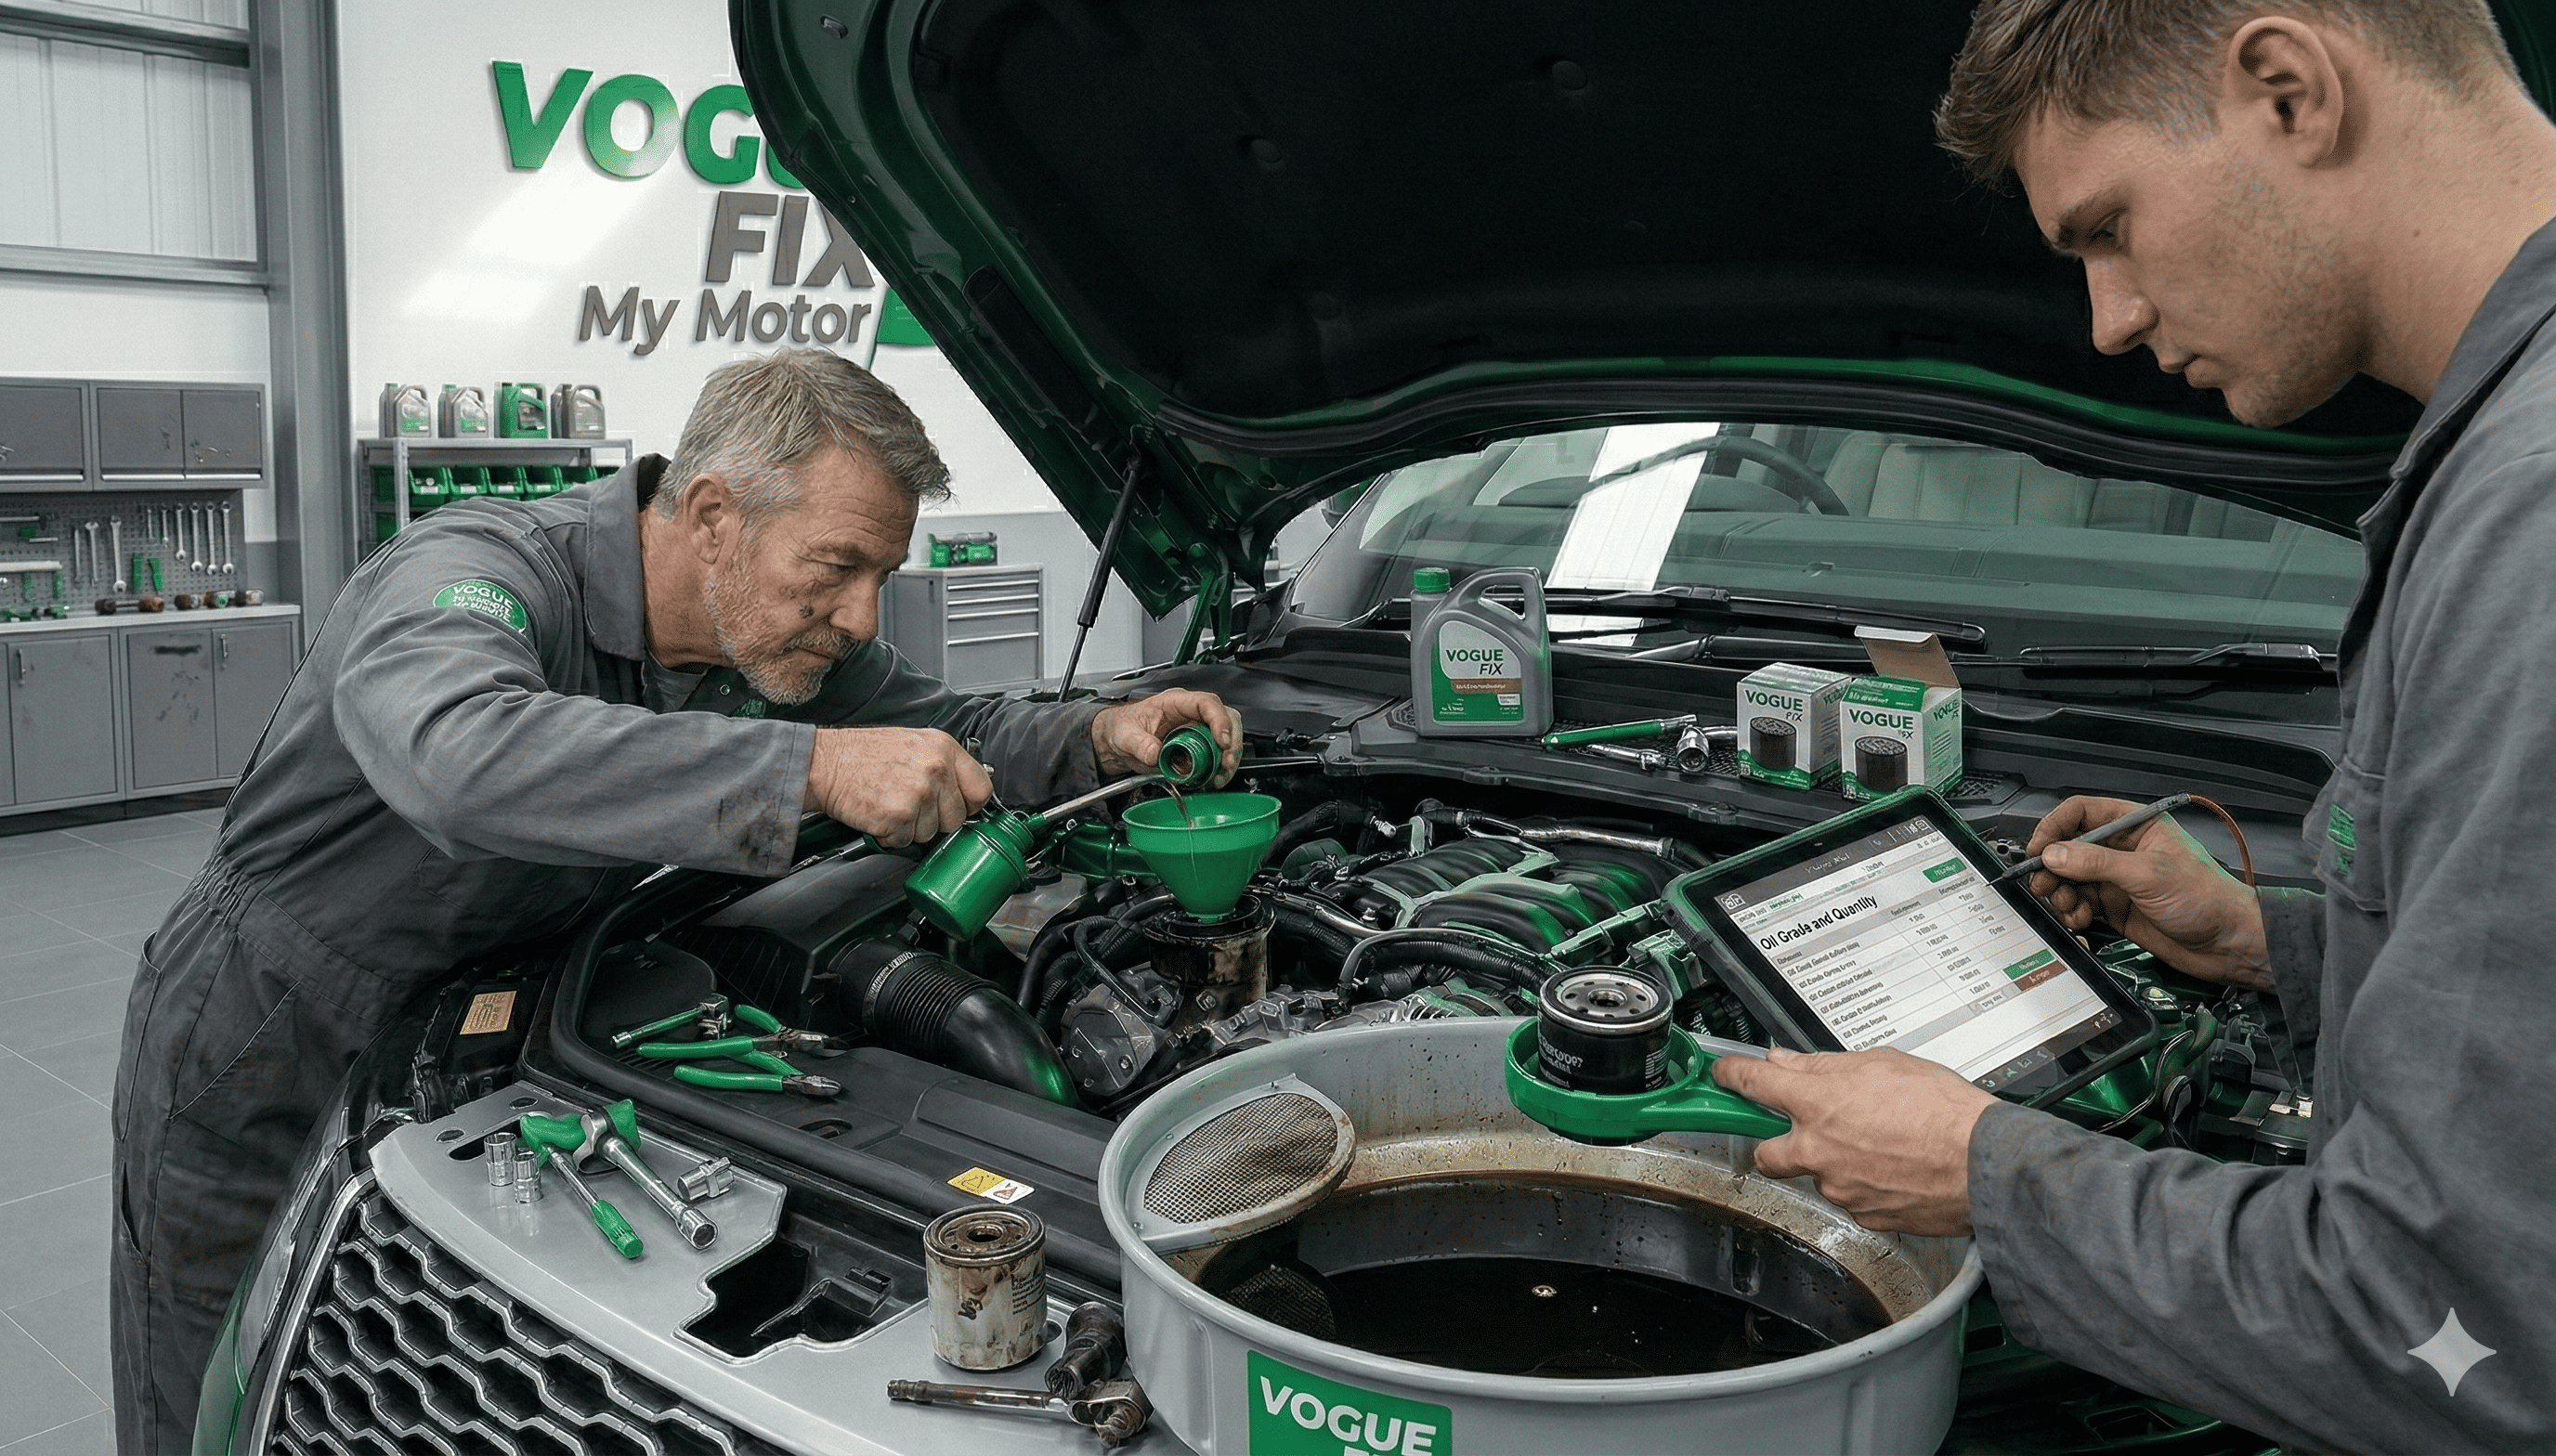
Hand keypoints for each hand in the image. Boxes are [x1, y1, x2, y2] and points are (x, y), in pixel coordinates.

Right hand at [804, 726, 990, 846]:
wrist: (825, 762)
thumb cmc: (863, 753)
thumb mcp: (914, 743)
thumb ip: (945, 764)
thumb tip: (970, 789)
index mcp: (944, 748)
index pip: (982, 789)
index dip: (969, 804)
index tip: (958, 807)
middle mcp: (936, 769)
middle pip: (957, 817)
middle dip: (935, 819)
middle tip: (909, 803)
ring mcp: (919, 794)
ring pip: (931, 832)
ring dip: (911, 827)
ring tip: (890, 802)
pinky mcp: (899, 817)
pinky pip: (906, 841)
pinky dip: (891, 835)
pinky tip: (879, 813)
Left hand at [1091, 689, 1244, 783]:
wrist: (1115, 743)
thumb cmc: (1121, 728)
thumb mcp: (1125, 735)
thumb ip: (1140, 744)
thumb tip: (1155, 754)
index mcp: (1175, 702)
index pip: (1207, 703)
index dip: (1219, 720)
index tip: (1221, 741)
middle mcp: (1190, 714)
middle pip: (1226, 718)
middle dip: (1231, 742)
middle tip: (1226, 763)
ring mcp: (1196, 730)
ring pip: (1227, 737)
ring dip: (1228, 758)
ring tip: (1220, 775)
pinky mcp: (1196, 748)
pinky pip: (1216, 755)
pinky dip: (1219, 769)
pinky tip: (1212, 779)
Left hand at [1711, 1047, 1992, 1234]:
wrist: (1985, 1163)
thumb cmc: (1944, 1111)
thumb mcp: (1882, 1063)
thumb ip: (1826, 1066)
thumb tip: (1791, 1062)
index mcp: (1818, 1103)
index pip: (1753, 1084)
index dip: (1730, 1078)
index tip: (1722, 1077)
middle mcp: (1818, 1150)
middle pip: (1766, 1153)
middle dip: (1776, 1143)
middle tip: (1804, 1130)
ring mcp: (1839, 1188)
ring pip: (1816, 1175)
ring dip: (1833, 1162)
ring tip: (1879, 1145)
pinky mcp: (1863, 1216)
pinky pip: (1851, 1198)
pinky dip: (1864, 1185)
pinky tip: (1894, 1168)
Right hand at [2026, 796, 2271, 989]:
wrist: (2227, 944)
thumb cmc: (2206, 899)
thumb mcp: (2149, 874)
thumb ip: (2097, 863)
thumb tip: (2054, 854)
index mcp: (2136, 826)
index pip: (2082, 812)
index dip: (2054, 827)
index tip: (2038, 849)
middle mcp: (2123, 849)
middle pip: (2069, 847)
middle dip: (2053, 867)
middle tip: (2044, 886)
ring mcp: (2117, 879)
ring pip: (2070, 878)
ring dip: (2061, 894)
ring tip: (2069, 908)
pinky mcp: (2115, 907)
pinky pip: (2080, 905)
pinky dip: (2072, 913)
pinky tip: (2081, 921)